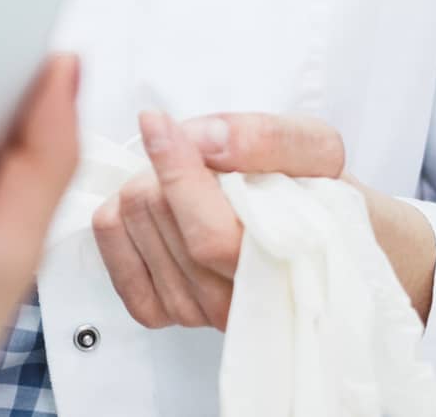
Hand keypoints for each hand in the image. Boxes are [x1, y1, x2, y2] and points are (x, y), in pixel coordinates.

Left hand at [93, 112, 435, 330]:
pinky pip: (110, 254)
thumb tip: (203, 139)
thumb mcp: (316, 149)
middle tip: (194, 157)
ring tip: (186, 185)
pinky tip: (155, 211)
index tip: (159, 122)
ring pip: (127, 226)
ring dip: (144, 186)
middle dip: (162, 167)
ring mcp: (194, 312)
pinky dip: (120, 220)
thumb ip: (268, 138)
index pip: (209, 234)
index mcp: (280, 266)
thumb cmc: (320, 199)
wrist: (325, 246)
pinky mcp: (160, 311)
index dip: (176, 170)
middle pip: (155, 215)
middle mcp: (234, 303)